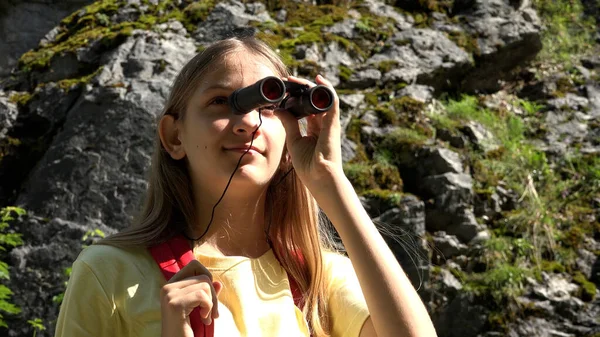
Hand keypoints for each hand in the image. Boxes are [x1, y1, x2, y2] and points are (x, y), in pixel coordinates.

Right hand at [160, 260, 221, 336]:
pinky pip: (202, 296)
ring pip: (205, 284)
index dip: (206, 278)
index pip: (194, 265)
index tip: (207, 297)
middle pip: (203, 276)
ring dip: (211, 304)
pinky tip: (203, 320)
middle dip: (213, 295)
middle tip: (211, 313)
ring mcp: (169, 294)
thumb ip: (207, 295)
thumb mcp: (199, 308)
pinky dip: (208, 308)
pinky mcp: (175, 304)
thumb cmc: (188, 328)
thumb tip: (218, 283)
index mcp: (171, 285)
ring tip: (205, 317)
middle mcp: (167, 287)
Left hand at [276, 74, 343, 190]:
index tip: (283, 91)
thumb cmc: (309, 165)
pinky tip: (318, 79)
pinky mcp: (333, 123)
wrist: (320, 178)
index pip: (307, 106)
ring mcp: (329, 122)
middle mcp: (324, 123)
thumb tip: (278, 109)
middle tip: (286, 81)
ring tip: (294, 79)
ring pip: (322, 96)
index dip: (296, 97)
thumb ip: (288, 123)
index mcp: (315, 128)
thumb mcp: (294, 140)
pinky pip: (332, 101)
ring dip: (309, 85)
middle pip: (314, 99)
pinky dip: (326, 88)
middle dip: (300, 88)